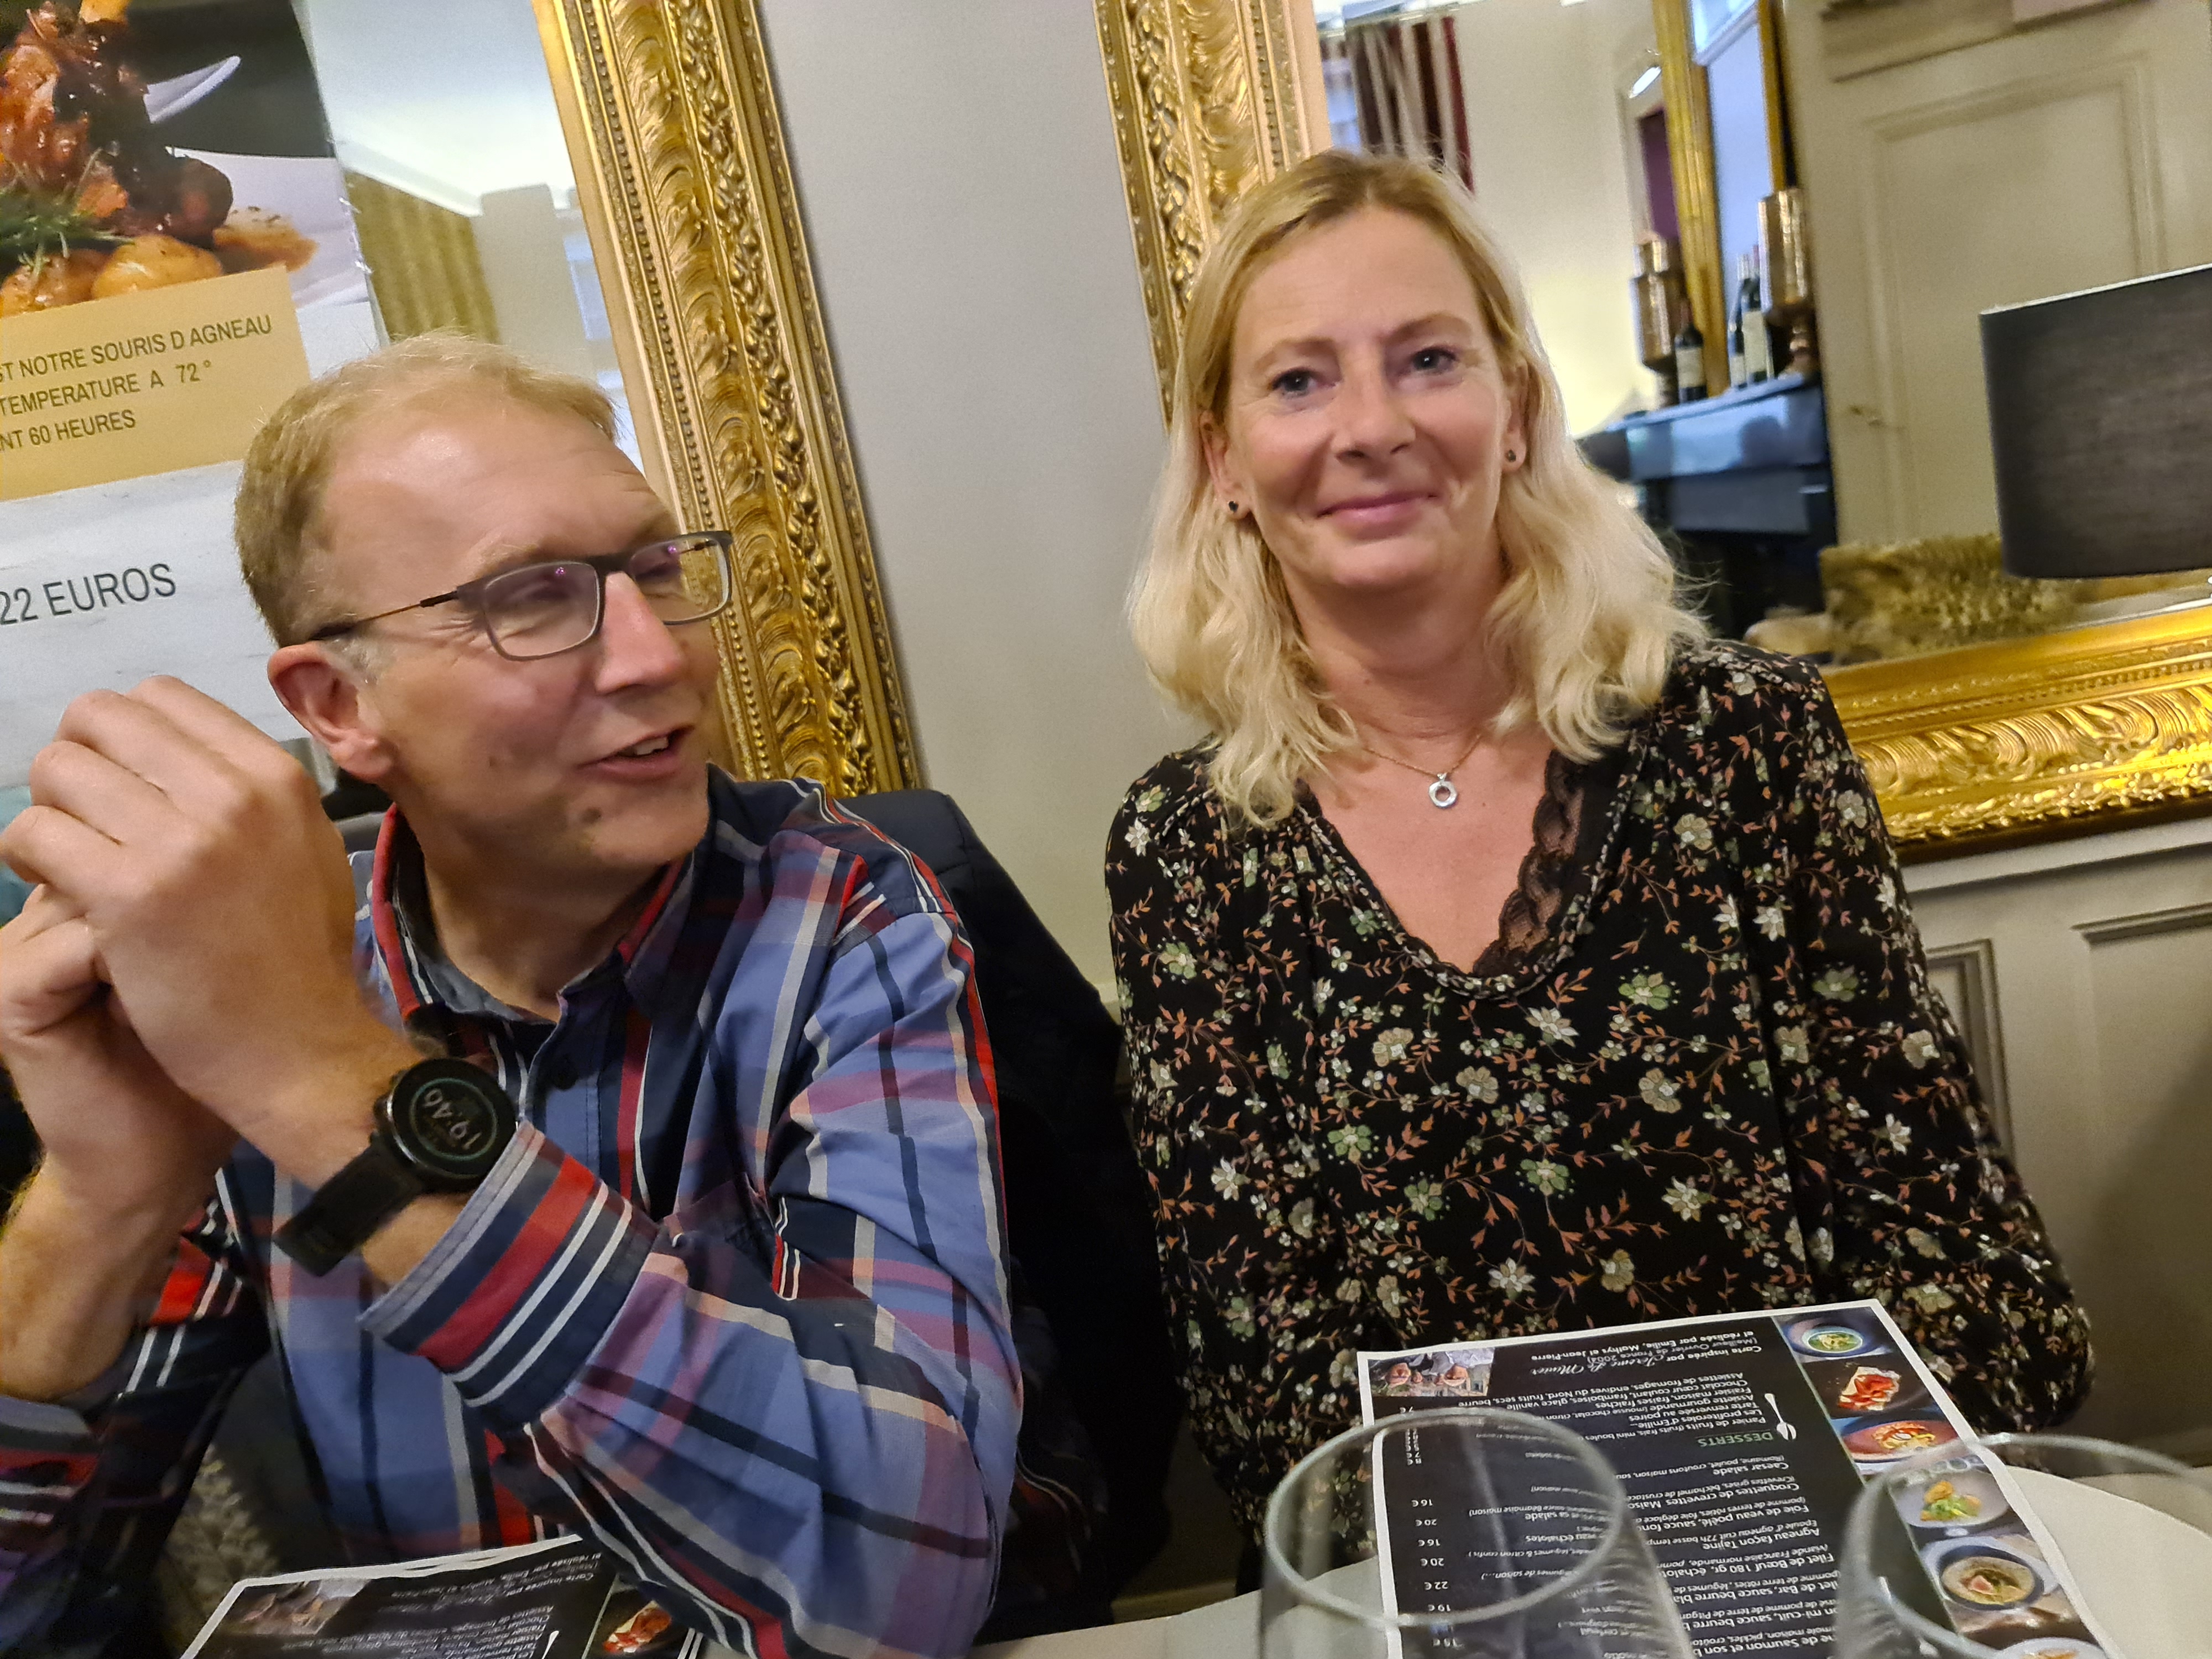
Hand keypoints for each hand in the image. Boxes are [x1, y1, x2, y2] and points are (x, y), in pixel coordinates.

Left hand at [2, 678, 411, 1184]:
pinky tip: (54, 888)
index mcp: (275, 776)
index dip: (124, 736)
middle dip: (78, 763)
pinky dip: (28, 855)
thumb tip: (183, 749)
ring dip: (48, 810)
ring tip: (67, 858)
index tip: (125, 788)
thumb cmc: (298, 961)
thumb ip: (250, 797)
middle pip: (100, 717)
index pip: (162, 696)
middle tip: (85, 822)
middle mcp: (233, 794)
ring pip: (57, 769)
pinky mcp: (130, 895)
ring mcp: (182, 842)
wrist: (300, 1051)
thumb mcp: (303, 851)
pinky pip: (34, 832)